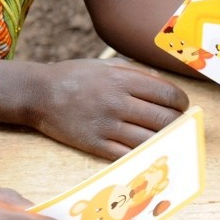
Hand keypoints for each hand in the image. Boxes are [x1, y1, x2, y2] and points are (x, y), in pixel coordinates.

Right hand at [32, 59, 187, 159]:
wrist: (38, 94)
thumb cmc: (74, 76)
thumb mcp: (105, 65)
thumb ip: (137, 72)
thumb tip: (167, 85)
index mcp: (122, 79)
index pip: (168, 94)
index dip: (181, 103)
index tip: (181, 106)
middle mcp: (116, 102)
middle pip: (165, 120)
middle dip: (178, 124)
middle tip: (176, 124)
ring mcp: (106, 126)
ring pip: (151, 140)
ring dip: (164, 141)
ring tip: (164, 138)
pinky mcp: (95, 145)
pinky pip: (129, 155)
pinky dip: (142, 154)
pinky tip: (145, 149)